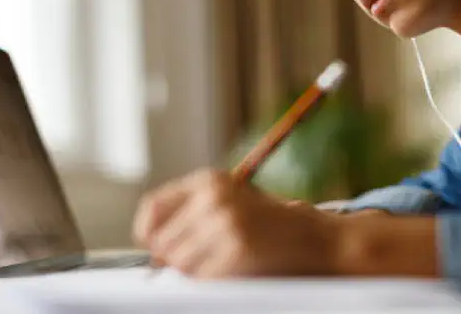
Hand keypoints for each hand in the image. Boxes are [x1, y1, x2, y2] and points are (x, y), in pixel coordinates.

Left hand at [133, 168, 342, 277]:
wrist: (313, 236)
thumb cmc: (268, 223)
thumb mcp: (229, 203)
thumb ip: (191, 215)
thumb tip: (152, 248)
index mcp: (209, 180)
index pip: (153, 206)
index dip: (146, 231)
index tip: (153, 246)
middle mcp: (213, 196)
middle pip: (162, 241)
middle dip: (174, 258)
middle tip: (200, 260)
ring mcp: (225, 223)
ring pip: (179, 263)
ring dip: (193, 271)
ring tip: (221, 262)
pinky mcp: (237, 250)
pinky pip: (202, 278)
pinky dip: (211, 281)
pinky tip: (233, 270)